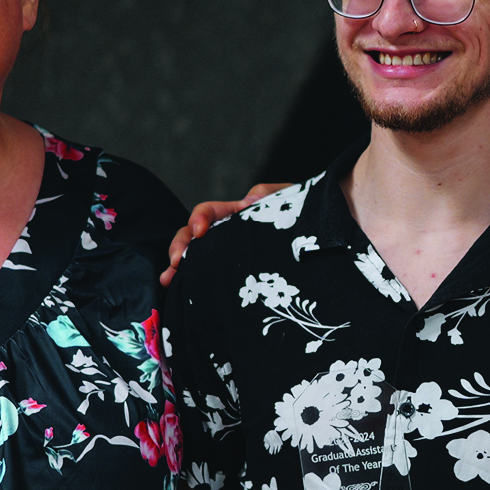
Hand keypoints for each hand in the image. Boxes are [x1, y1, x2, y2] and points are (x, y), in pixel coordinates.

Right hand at [159, 183, 291, 285]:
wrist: (319, 241)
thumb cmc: (304, 216)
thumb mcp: (289, 200)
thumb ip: (269, 195)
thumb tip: (247, 201)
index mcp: (237, 215)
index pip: (209, 212)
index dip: (199, 218)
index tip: (200, 231)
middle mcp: (227, 236)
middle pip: (192, 237)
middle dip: (179, 247)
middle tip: (176, 263)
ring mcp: (228, 257)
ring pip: (195, 259)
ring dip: (178, 268)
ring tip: (169, 280)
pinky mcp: (234, 277)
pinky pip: (208, 279)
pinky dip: (191, 284)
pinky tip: (181, 294)